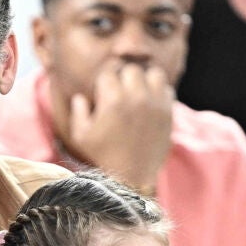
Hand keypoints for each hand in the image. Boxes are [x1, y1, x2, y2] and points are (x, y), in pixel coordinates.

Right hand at [67, 61, 173, 190]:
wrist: (132, 176)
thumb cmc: (102, 155)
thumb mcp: (80, 135)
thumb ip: (78, 112)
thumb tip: (81, 97)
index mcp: (112, 100)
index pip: (109, 73)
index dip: (103, 82)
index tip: (101, 94)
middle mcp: (136, 97)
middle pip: (131, 70)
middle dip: (123, 78)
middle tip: (118, 93)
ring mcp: (155, 104)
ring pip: (153, 74)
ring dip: (144, 80)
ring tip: (136, 93)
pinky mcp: (168, 112)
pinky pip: (166, 89)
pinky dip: (158, 92)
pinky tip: (148, 103)